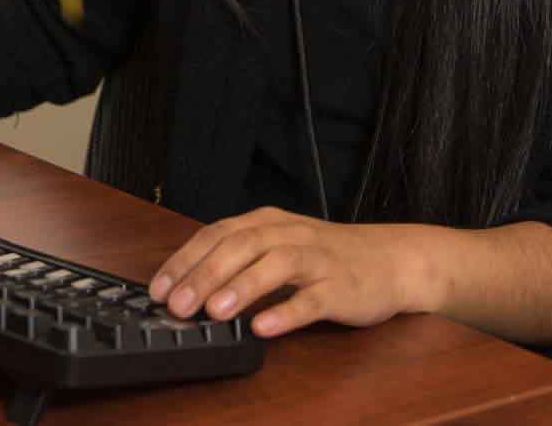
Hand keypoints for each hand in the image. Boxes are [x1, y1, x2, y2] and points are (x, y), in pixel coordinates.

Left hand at [146, 208, 433, 337]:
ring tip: (214, 312)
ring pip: (275, 265)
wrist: (393, 260)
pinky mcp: (341, 287)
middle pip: (240, 246)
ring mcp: (317, 260)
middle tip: (177, 305)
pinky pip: (312, 299)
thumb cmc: (327, 257)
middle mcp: (290, 234)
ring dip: (241, 287)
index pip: (217, 234)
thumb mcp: (279, 246)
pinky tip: (264, 327)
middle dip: (204, 275)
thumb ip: (240, 260)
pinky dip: (286, 312)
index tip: (158, 289)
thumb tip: (188, 287)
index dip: (185, 260)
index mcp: (268, 223)